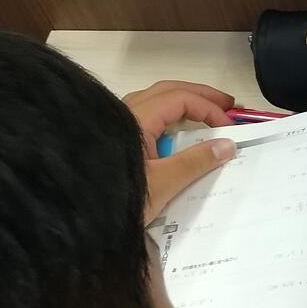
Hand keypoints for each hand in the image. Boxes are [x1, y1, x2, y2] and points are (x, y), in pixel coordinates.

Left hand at [124, 80, 237, 225]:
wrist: (78, 216)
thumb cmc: (119, 199)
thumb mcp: (163, 183)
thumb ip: (195, 161)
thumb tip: (227, 145)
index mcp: (137, 119)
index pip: (180, 99)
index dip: (208, 108)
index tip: (228, 128)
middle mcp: (126, 113)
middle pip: (168, 91)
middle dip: (200, 95)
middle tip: (228, 104)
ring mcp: (117, 124)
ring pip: (155, 101)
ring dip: (184, 103)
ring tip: (207, 113)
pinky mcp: (114, 138)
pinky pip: (147, 116)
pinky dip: (169, 117)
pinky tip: (178, 132)